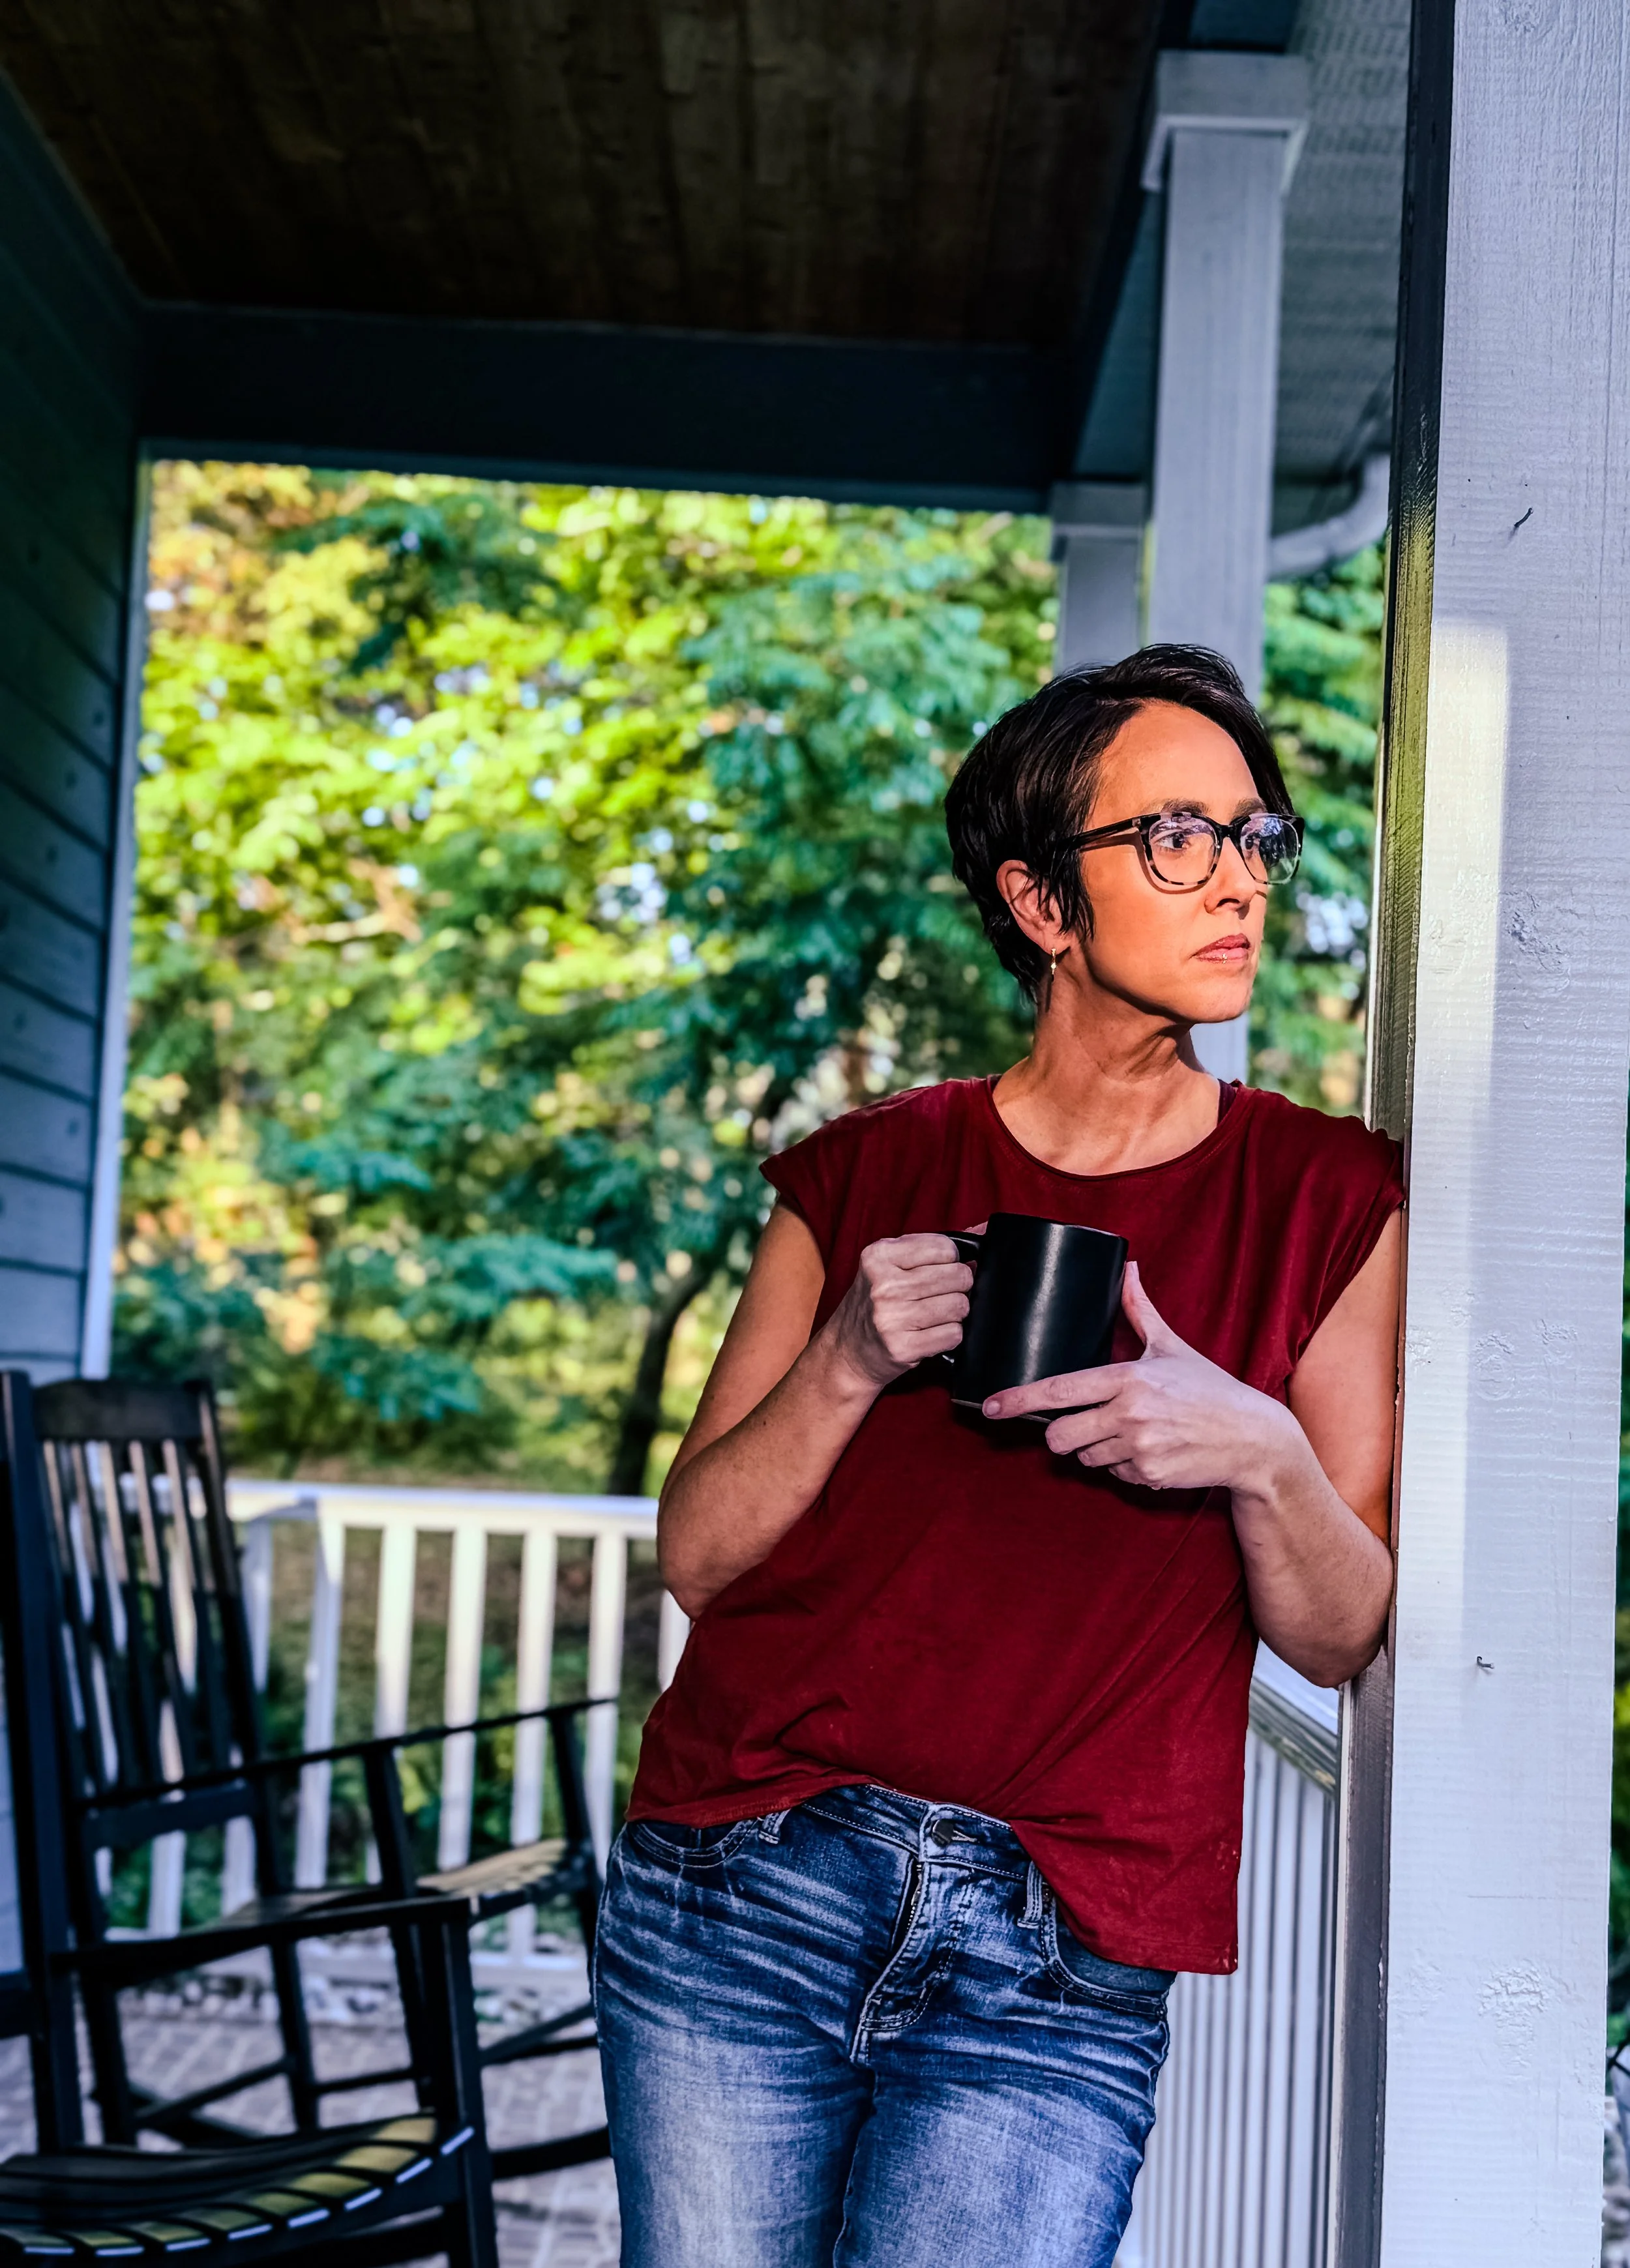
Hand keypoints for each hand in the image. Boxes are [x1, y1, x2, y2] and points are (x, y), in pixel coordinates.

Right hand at [824, 1233, 972, 1389]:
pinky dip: (950, 1335)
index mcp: (879, 1255)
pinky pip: (953, 1334)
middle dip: (958, 1287)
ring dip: (955, 1313)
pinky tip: (931, 1334)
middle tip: (939, 1296)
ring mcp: (892, 1317)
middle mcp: (884, 1285)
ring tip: (935, 1315)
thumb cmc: (873, 1304)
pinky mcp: (902, 1347)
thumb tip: (983, 1230)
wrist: (845, 1351)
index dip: (951, 1260)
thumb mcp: (889, 1265)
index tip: (940, 1270)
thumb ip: (931, 1246)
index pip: (945, 1247)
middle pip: (958, 1276)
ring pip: (959, 1305)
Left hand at [979, 1261, 1297, 1490]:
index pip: (1059, 1389)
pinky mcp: (1149, 1474)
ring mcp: (1138, 1447)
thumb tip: (1128, 1267)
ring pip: (1085, 1457)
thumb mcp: (1172, 1347)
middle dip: (1061, 1434)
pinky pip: (1114, 1474)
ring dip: (1097, 1449)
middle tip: (1084, 1424)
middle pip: (1059, 1436)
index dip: (1020, 1399)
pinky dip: (1125, 1467)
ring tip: (1133, 1432)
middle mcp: (1128, 1413)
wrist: (1253, 1438)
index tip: (993, 1405)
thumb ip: (1140, 1311)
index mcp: (1127, 1377)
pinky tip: (1151, 1450)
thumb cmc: (1211, 1390)